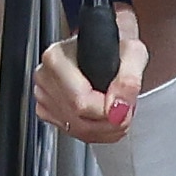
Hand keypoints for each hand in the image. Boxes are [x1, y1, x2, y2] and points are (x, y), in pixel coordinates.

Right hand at [34, 3, 147, 145]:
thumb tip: (119, 107)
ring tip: (117, 111)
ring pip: (76, 130)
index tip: (126, 105)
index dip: (109, 111)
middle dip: (109, 123)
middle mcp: (44, 77)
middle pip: (78, 120)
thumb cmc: (115, 43)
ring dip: (104, 130)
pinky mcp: (46, 110)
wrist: (104, 43)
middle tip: (126, 109)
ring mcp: (43, 95)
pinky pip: (72, 133)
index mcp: (56, 58)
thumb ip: (129, 79)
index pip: (81, 102)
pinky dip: (94, 132)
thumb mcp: (132, 52)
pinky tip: (104, 117)